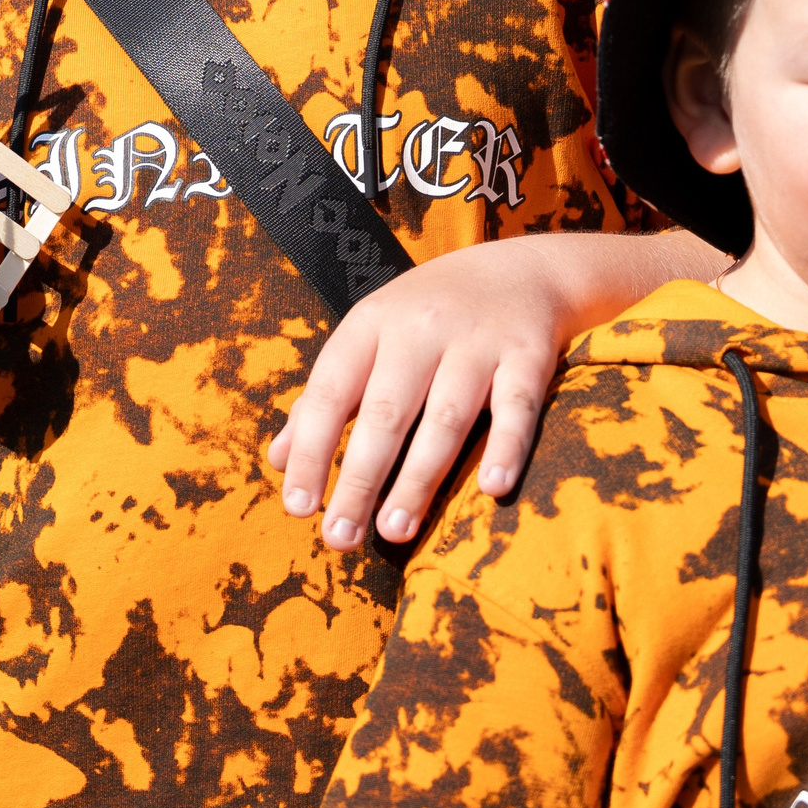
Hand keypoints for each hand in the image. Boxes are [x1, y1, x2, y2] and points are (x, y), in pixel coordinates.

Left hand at [265, 242, 562, 550]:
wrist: (519, 268)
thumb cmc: (427, 315)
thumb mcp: (370, 337)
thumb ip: (325, 397)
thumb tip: (279, 460)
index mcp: (372, 323)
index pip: (330, 391)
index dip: (312, 450)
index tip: (299, 507)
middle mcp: (420, 328)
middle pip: (385, 412)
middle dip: (360, 480)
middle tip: (340, 539)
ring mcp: (477, 341)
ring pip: (445, 417)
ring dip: (418, 479)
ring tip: (394, 531)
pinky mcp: (528, 355)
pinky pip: (517, 406)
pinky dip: (507, 446)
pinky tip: (493, 488)